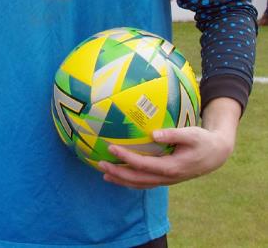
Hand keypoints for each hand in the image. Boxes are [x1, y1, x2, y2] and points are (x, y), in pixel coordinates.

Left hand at [98, 98, 239, 188]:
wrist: (216, 154)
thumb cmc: (203, 140)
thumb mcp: (191, 134)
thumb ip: (173, 134)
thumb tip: (154, 134)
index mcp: (173, 167)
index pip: (144, 165)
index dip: (127, 158)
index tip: (111, 148)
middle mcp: (168, 177)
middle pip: (139, 179)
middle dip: (119, 173)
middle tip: (100, 164)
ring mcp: (167, 180)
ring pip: (141, 184)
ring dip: (122, 180)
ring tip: (104, 173)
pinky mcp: (166, 177)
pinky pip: (146, 182)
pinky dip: (131, 181)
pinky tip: (120, 175)